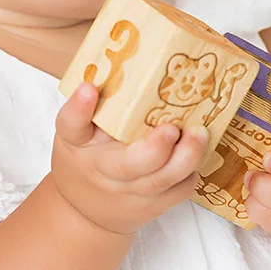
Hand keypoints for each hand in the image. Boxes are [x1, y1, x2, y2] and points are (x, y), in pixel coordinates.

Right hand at [51, 81, 209, 234]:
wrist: (84, 209)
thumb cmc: (85, 157)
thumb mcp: (77, 129)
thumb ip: (94, 103)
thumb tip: (123, 59)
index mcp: (78, 142)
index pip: (71, 124)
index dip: (79, 106)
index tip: (88, 88)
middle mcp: (104, 169)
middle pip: (129, 165)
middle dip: (154, 149)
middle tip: (170, 127)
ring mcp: (131, 191)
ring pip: (161, 181)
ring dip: (184, 158)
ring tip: (199, 133)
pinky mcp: (153, 204)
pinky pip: (178, 191)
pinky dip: (191, 172)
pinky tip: (197, 150)